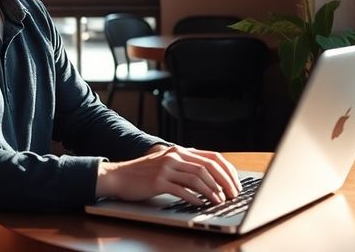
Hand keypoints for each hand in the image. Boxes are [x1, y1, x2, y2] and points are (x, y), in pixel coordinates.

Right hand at [95, 145, 239, 205]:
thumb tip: (209, 173)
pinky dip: (195, 198)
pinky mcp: (158, 181)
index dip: (227, 171)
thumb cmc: (143, 173)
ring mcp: (166, 168)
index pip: (212, 157)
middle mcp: (175, 156)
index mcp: (180, 151)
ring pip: (197, 178)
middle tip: (232, 195)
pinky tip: (201, 204)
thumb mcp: (166, 162)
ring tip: (220, 201)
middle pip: (208, 167)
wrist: (119, 176)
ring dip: (212, 191)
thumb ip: (185, 164)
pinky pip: (182, 189)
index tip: (235, 183)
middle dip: (224, 182)